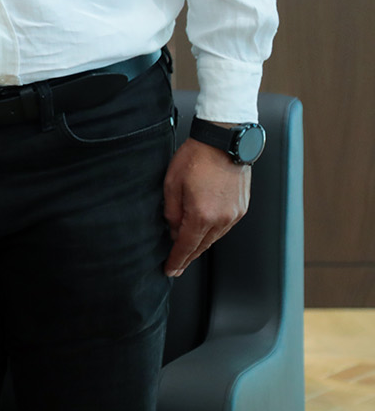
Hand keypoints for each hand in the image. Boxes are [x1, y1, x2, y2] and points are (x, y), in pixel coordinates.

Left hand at [164, 137, 251, 276]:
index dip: (177, 260)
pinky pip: (224, 227)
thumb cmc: (196, 157)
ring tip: (187, 250)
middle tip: (177, 266)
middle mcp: (222, 218)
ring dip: (200, 245)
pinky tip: (204, 232)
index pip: (186, 246)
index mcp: (201, 214)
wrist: (224, 141)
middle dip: (187, 257)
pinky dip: (212, 232)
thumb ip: (171, 211)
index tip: (170, 269)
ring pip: (214, 238)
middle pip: (202, 246)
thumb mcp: (171, 183)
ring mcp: (234, 214)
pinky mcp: (242, 208)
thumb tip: (172, 230)